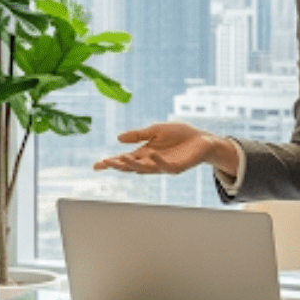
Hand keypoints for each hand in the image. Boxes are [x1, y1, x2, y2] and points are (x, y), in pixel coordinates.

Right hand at [92, 122, 237, 176]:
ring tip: (121, 158)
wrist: (203, 140)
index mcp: (144, 153)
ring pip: (145, 169)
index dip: (110, 162)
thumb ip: (138, 135)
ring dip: (133, 164)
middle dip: (118, 165)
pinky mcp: (177, 167)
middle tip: (106, 163)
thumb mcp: (156, 131)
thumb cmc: (180, 135)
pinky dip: (158, 161)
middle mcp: (151, 162)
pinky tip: (151, 154)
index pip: (124, 159)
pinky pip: (165, 166)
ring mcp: (163, 166)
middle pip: (130, 166)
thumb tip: (118, 138)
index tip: (96, 166)